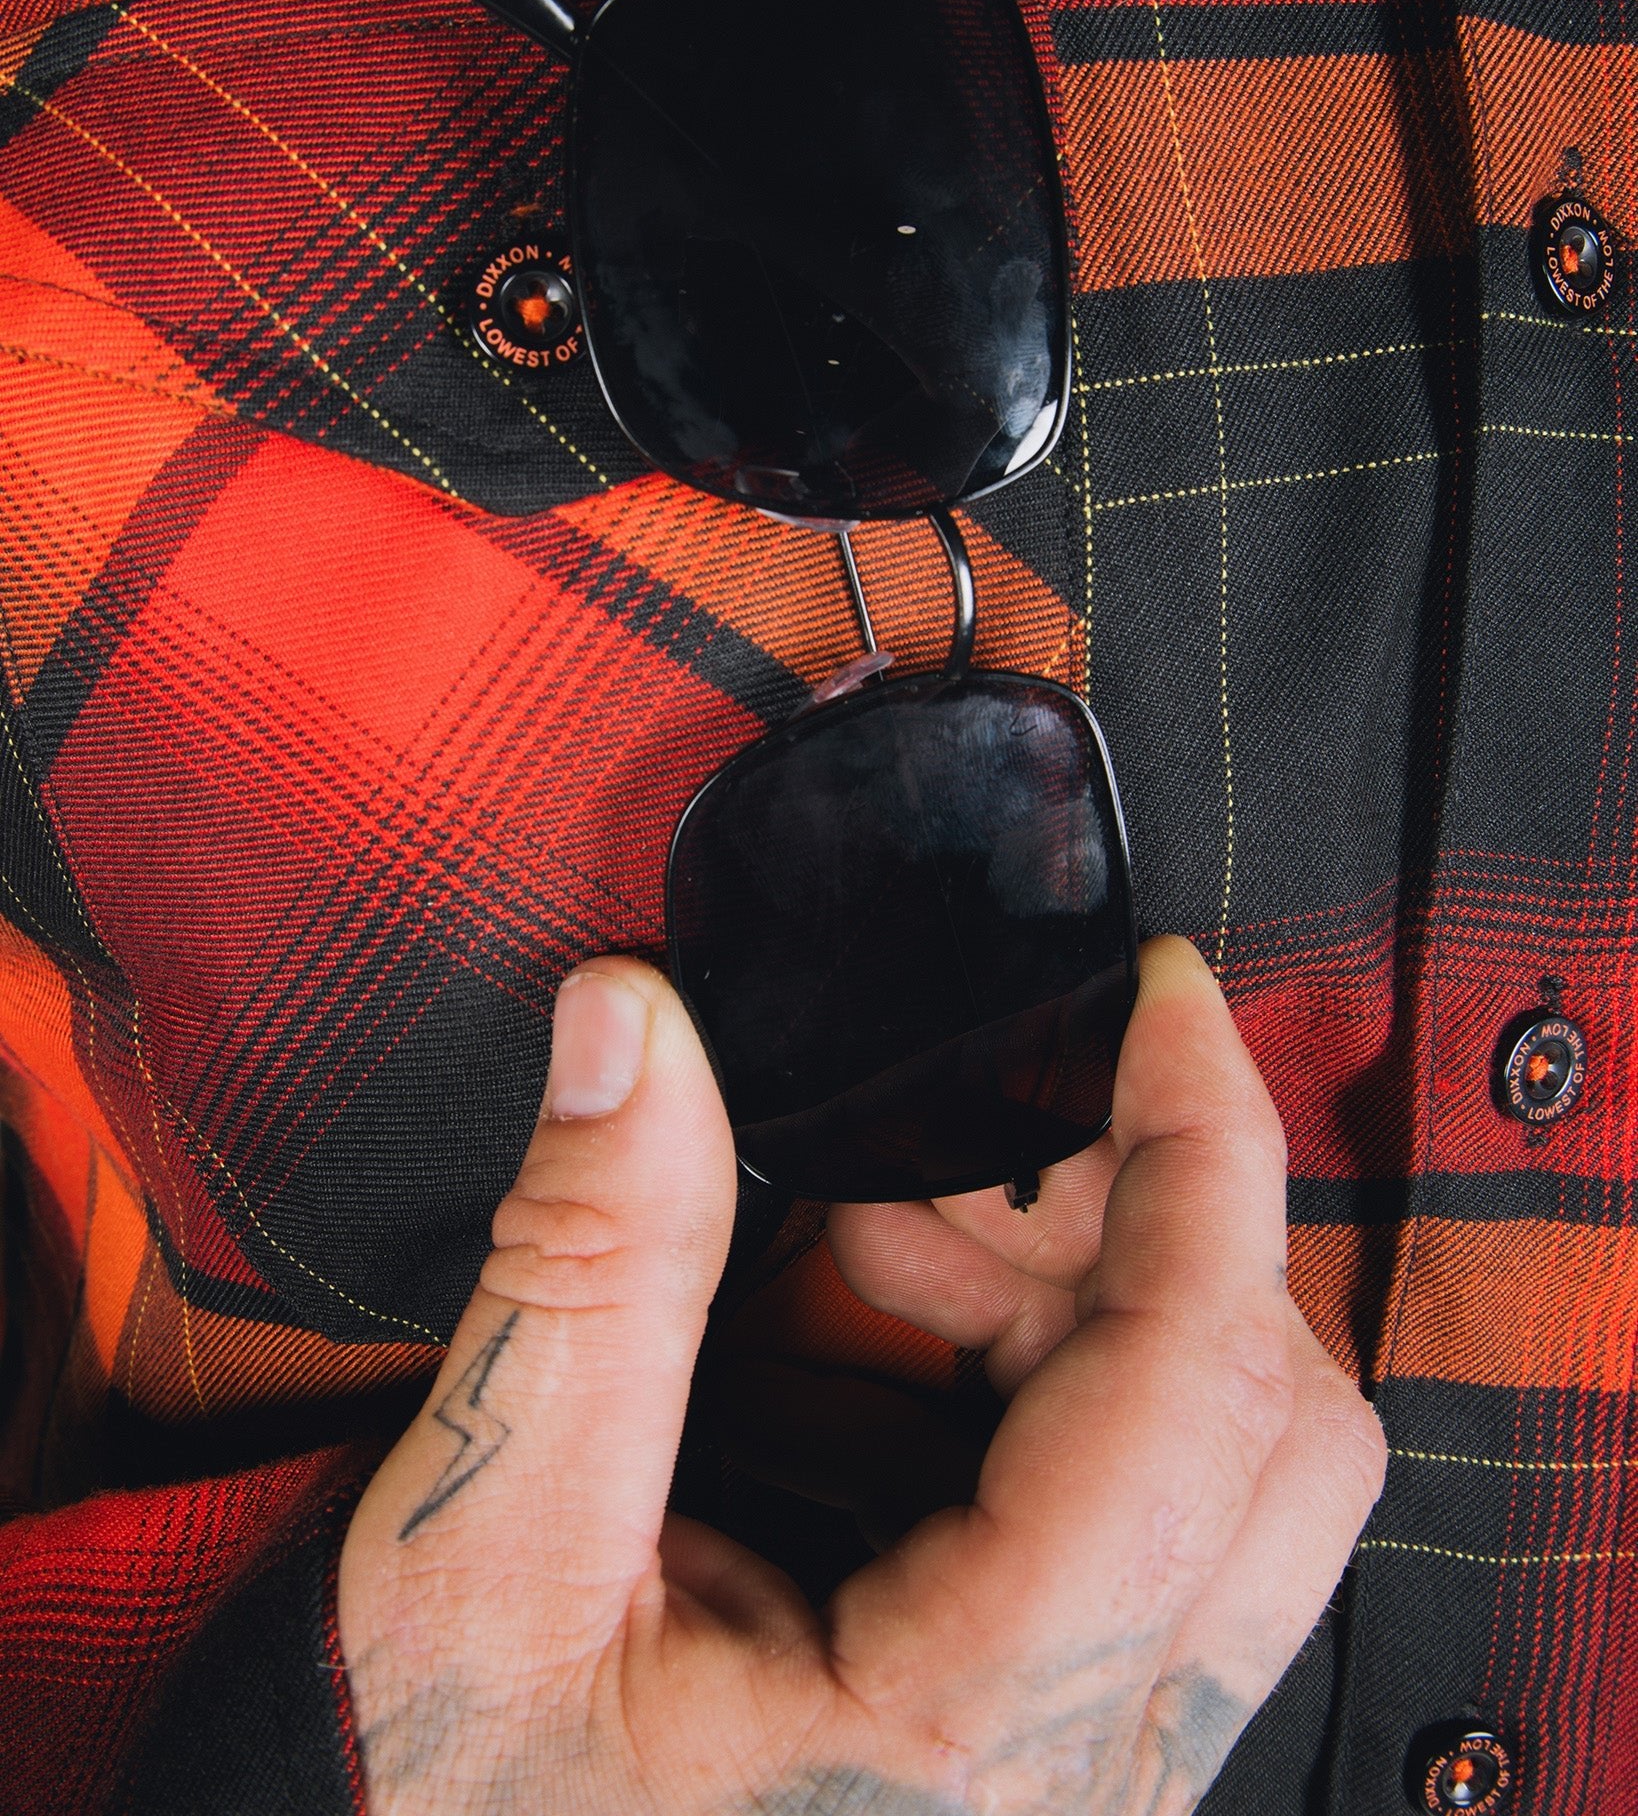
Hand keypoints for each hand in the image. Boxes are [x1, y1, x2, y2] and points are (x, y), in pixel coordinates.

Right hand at [337, 936, 1384, 1814]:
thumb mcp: (485, 1548)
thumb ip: (587, 1274)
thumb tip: (636, 1032)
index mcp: (975, 1740)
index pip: (1196, 1389)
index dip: (1203, 1153)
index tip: (1164, 999)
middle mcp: (1092, 1783)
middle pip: (1283, 1436)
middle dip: (1144, 1229)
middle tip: (972, 1138)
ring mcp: (1098, 1780)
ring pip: (1244, 1483)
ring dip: (1091, 1303)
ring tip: (886, 1243)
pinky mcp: (1064, 1755)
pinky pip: (1163, 1532)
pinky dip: (1056, 1384)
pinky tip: (899, 1343)